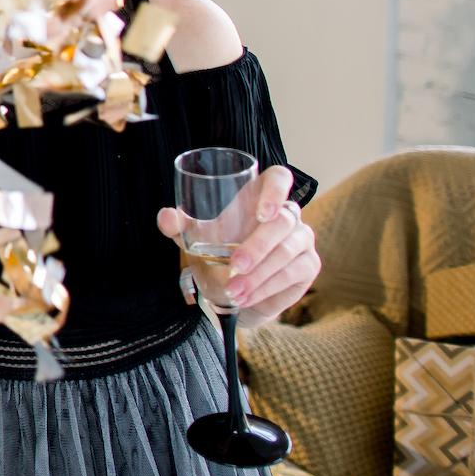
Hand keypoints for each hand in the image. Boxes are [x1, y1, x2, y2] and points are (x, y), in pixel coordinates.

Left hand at [156, 165, 318, 324]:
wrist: (231, 289)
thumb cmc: (217, 251)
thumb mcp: (194, 237)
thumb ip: (179, 225)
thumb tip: (166, 217)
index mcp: (260, 196)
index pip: (279, 179)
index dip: (276, 191)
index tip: (263, 213)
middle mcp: (287, 214)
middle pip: (283, 222)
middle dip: (258, 246)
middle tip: (234, 265)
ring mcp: (302, 239)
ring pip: (288, 251)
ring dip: (259, 274)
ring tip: (233, 290)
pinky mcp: (308, 265)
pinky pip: (292, 274)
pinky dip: (266, 288)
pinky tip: (246, 297)